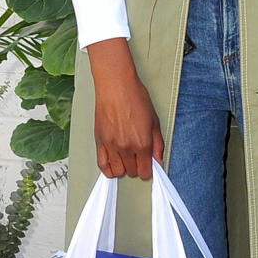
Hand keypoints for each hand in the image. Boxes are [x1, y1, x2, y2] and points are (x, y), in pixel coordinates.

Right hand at [86, 37, 163, 178]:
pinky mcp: (99, 141)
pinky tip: (112, 165)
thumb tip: (158, 161)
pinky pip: (101, 164)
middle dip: (136, 167)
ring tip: (126, 159)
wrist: (116, 85)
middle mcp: (126, 147)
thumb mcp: (154, 121)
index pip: (145, 171)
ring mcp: (111, 145)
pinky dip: (108, 169)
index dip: (147, 170)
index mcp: (143, 143)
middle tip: (137, 157)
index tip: (147, 165)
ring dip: (123, 168)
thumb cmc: (136, 98)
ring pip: (117, 171)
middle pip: (131, 172)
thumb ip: (158, 144)